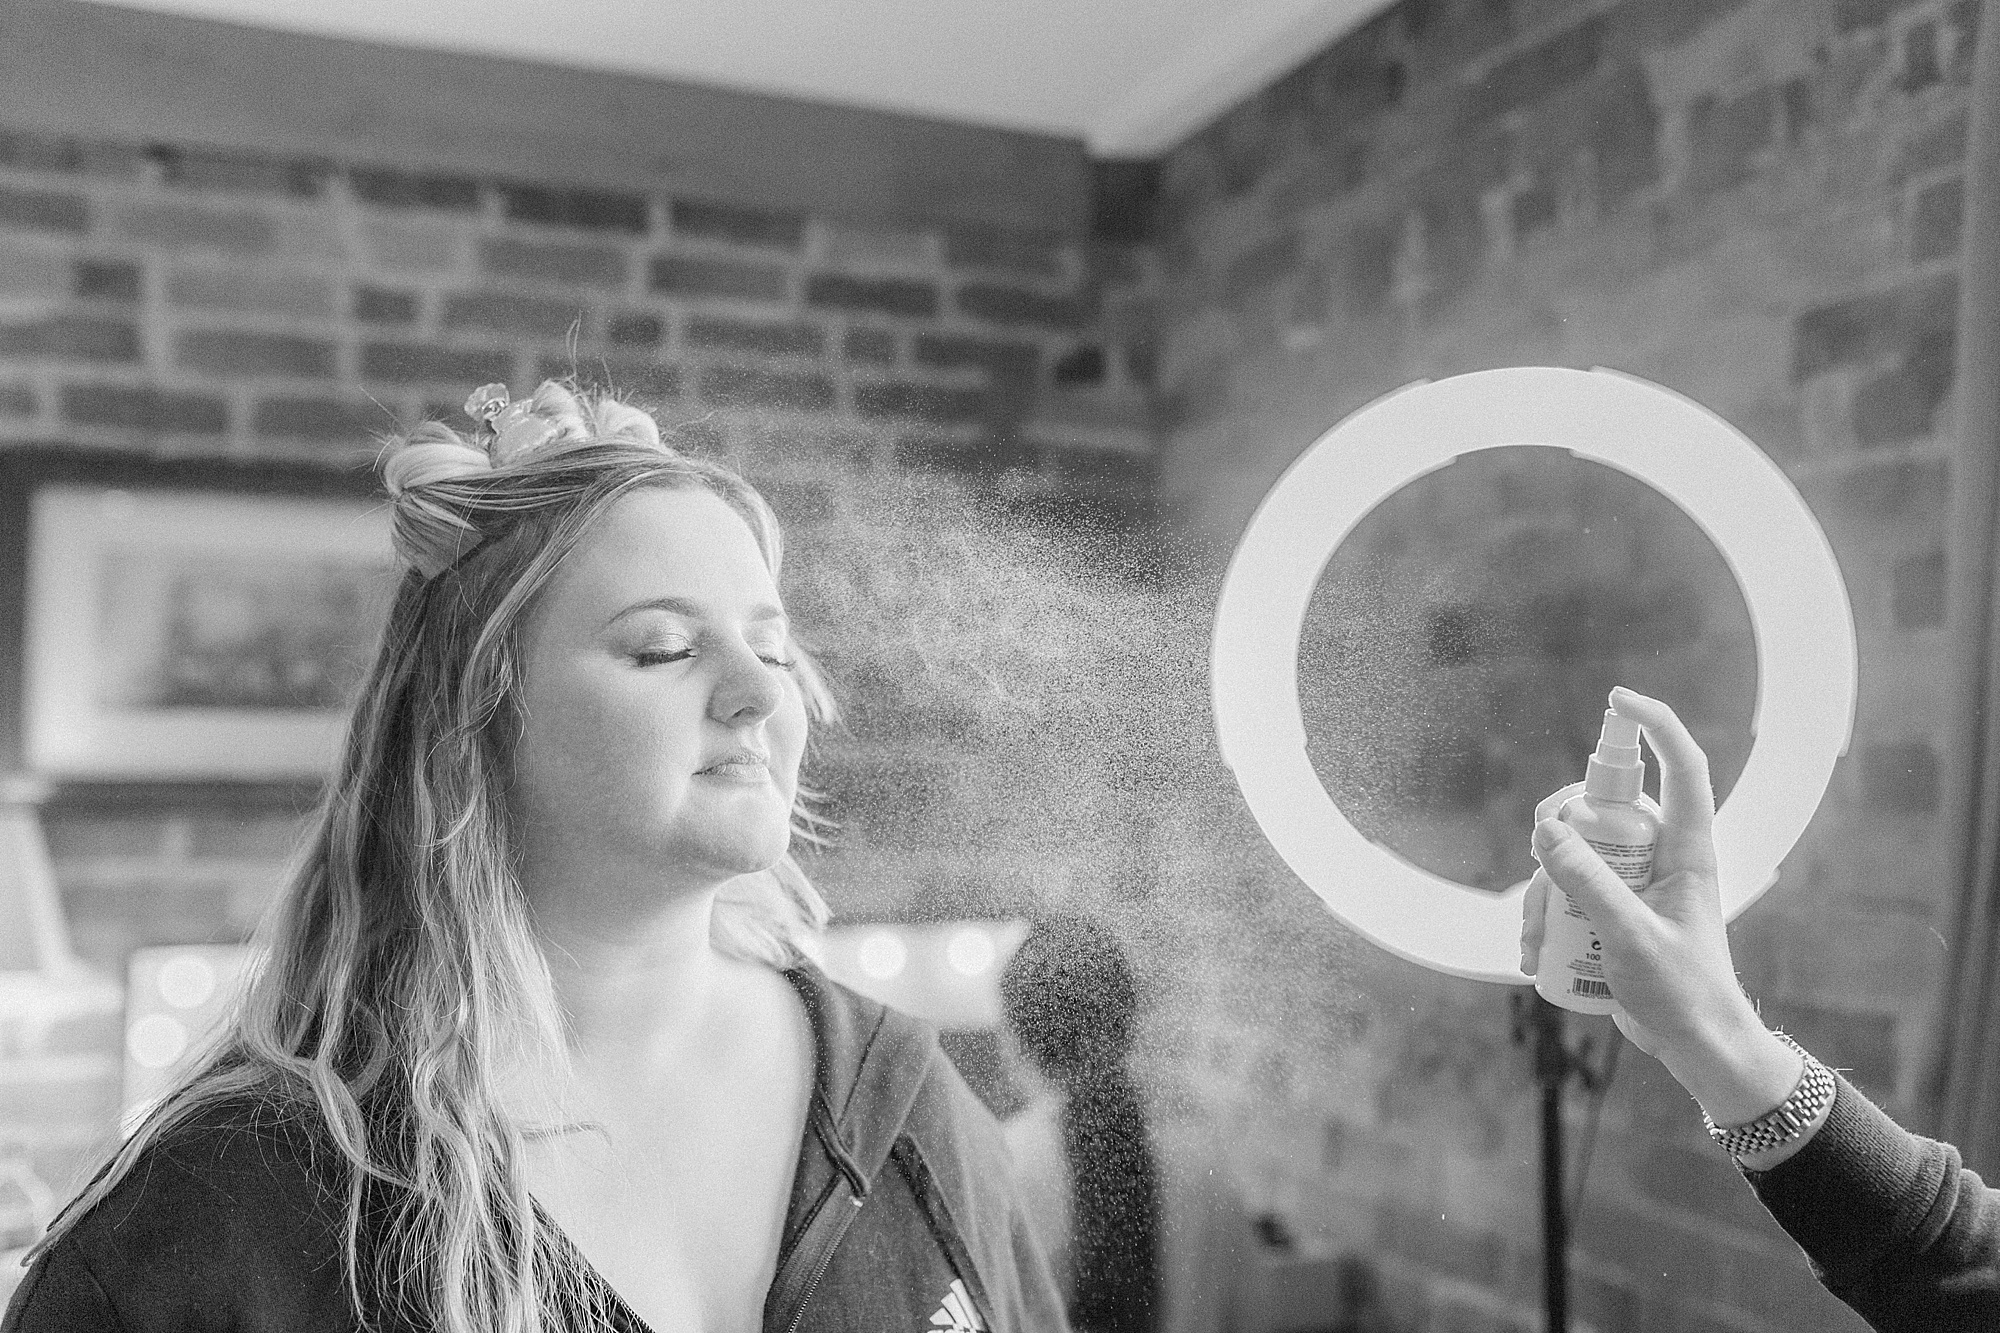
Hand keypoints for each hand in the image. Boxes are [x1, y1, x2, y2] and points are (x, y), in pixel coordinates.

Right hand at [1518, 688, 1806, 1134]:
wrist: (1696, 1048)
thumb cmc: (1684, 994)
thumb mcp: (1631, 937)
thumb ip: (1588, 883)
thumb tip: (1546, 829)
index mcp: (1689, 851)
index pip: (1682, 768)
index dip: (1656, 725)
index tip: (1617, 701)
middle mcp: (1661, 858)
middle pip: (1602, 811)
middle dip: (1560, 835)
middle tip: (1538, 859)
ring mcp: (1635, 884)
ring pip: (1574, 859)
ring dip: (1544, 897)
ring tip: (1535, 944)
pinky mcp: (1613, 912)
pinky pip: (1567, 895)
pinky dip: (1545, 921)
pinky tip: (1534, 959)